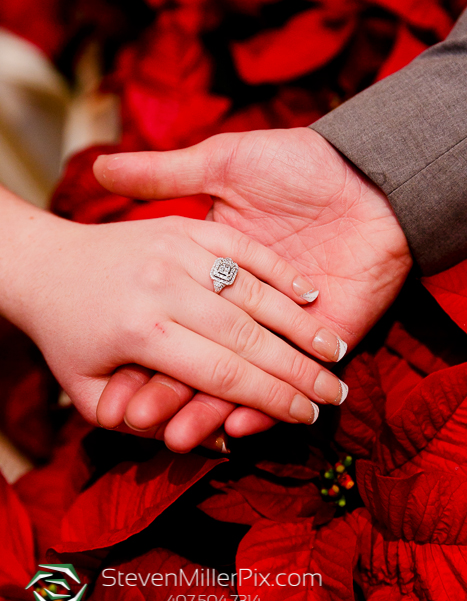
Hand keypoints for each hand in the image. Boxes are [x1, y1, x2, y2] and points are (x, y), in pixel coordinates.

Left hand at [2, 196, 348, 434]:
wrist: (44, 262)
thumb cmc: (66, 335)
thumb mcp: (84, 392)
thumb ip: (142, 422)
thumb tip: (209, 442)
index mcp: (140, 332)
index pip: (223, 374)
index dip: (271, 400)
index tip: (306, 417)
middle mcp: (162, 286)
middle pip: (247, 336)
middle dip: (298, 370)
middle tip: (336, 393)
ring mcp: (175, 249)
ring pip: (253, 291)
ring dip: (299, 324)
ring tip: (335, 350)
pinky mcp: (183, 226)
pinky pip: (242, 249)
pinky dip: (278, 271)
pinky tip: (308, 293)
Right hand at [94, 127, 411, 440]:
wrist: (367, 178)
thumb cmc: (293, 162)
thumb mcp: (221, 162)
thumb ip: (163, 172)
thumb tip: (97, 167)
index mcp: (211, 274)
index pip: (168, 321)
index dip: (139, 349)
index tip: (108, 376)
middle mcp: (238, 307)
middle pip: (195, 358)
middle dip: (164, 391)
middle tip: (131, 419)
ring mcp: (279, 330)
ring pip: (233, 380)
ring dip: (205, 411)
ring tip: (175, 439)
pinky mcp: (318, 341)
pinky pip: (285, 383)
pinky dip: (261, 407)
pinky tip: (235, 429)